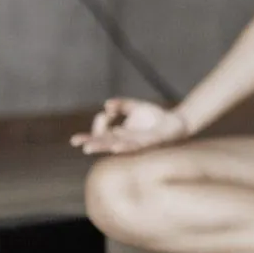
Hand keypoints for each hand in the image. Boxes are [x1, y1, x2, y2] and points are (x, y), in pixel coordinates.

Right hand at [73, 98, 190, 155]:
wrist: (175, 122)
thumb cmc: (153, 116)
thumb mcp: (134, 106)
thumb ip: (120, 104)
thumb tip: (107, 105)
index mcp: (118, 135)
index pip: (100, 134)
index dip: (96, 126)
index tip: (104, 114)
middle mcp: (124, 142)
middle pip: (103, 144)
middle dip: (91, 143)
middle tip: (78, 144)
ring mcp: (135, 145)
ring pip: (116, 147)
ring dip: (103, 147)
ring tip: (89, 148)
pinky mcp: (147, 144)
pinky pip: (134, 146)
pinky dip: (124, 145)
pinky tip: (116, 145)